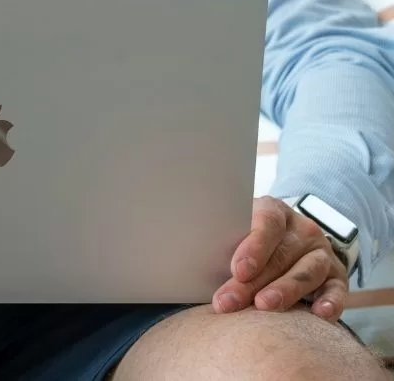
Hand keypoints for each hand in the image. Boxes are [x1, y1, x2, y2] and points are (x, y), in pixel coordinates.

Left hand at [213, 196, 348, 321]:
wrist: (283, 238)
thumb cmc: (244, 239)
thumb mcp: (232, 231)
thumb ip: (219, 241)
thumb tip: (189, 261)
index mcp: (273, 211)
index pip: (266, 223)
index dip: (253, 247)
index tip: (238, 270)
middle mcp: (302, 230)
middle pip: (280, 255)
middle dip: (253, 281)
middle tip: (229, 301)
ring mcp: (321, 252)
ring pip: (307, 271)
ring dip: (285, 291)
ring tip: (263, 306)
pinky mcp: (336, 275)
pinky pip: (337, 289)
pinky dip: (331, 302)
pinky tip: (318, 314)